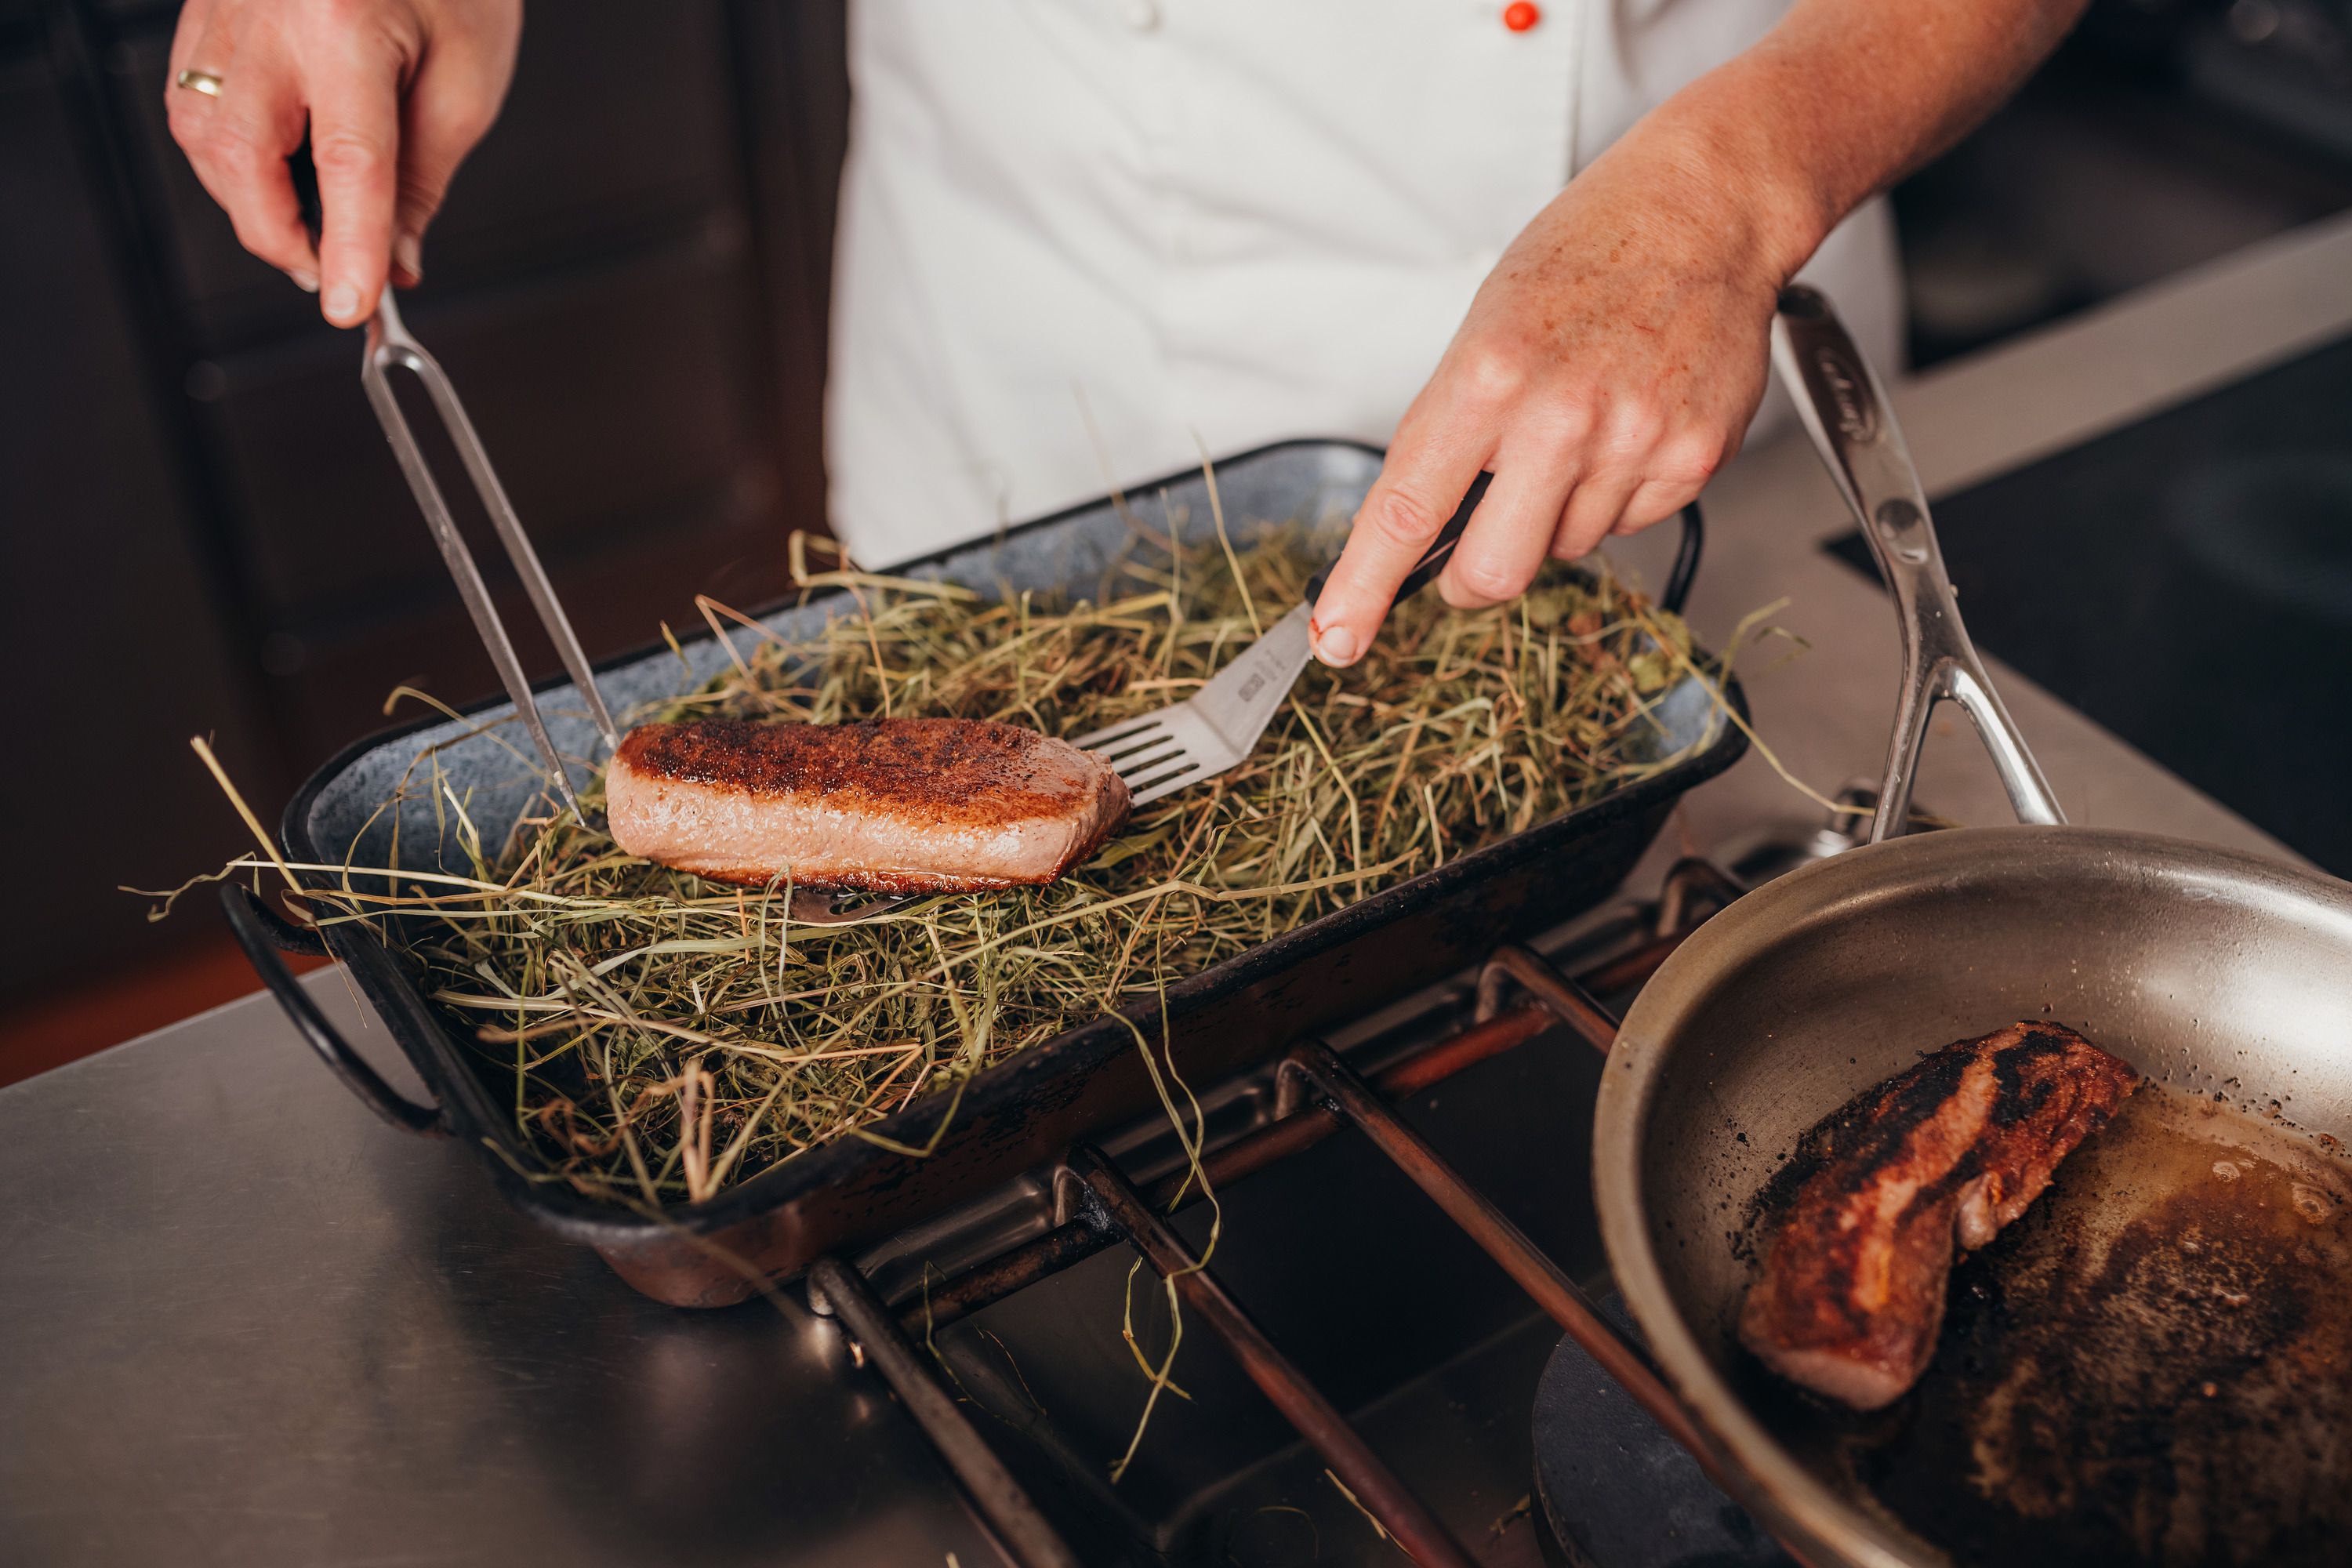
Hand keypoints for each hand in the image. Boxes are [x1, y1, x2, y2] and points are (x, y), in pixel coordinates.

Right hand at [165, 0, 521, 327]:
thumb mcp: (465, 79)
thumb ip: (424, 177)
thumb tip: (396, 255)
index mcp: (347, 24)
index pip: (346, 164)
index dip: (348, 246)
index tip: (352, 303)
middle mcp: (271, 15)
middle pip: (241, 156)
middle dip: (282, 236)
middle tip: (334, 273)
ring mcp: (225, 8)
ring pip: (203, 135)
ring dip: (251, 202)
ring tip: (312, 229)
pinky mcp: (207, 10)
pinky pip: (195, 101)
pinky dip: (231, 158)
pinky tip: (275, 173)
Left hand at [1308, 120, 1805, 665]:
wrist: (1701, 212)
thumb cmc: (1583, 260)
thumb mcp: (1483, 331)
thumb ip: (1450, 434)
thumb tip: (1418, 535)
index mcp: (1486, 376)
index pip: (1405, 512)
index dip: (1363, 589)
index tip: (1336, 636)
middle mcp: (1559, 416)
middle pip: (1493, 572)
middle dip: (1470, 580)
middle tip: (1468, 554)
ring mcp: (1633, 441)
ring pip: (1565, 549)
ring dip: (1553, 517)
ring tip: (1578, 430)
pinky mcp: (1693, 458)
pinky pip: (1630, 524)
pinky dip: (1616, 495)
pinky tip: (1628, 425)